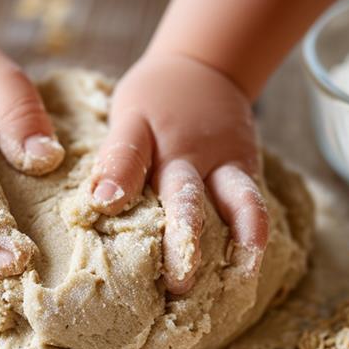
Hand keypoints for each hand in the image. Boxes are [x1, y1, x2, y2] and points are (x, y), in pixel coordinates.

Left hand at [90, 52, 268, 293]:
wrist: (203, 67)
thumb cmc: (152, 104)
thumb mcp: (126, 116)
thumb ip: (114, 159)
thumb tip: (95, 207)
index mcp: (140, 132)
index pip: (127, 151)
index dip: (117, 177)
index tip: (104, 205)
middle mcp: (184, 147)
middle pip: (184, 193)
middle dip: (183, 237)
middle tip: (178, 281)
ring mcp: (220, 158)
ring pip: (232, 198)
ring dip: (233, 238)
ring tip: (237, 274)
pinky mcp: (246, 166)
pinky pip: (253, 202)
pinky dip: (254, 234)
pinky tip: (252, 267)